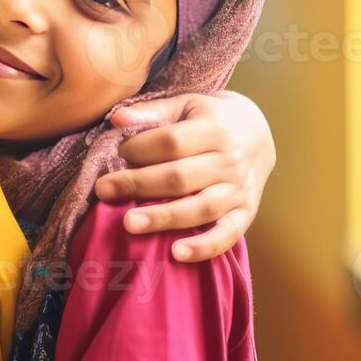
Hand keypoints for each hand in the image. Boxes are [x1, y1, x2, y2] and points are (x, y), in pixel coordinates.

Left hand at [93, 91, 274, 261]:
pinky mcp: (246, 214)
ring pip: (201, 207)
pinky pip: (228, 235)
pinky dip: (204, 247)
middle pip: (181, 176)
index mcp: (214, 130)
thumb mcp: (185, 106)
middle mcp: (231, 161)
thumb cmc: (210, 119)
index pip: (172, 142)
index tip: (116, 154)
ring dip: (164, 217)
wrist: (257, 134)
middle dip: (138, 184)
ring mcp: (240, 190)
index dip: (140, 148)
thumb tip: (116, 120)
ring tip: (129, 224)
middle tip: (103, 190)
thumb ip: (152, 112)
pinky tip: (176, 254)